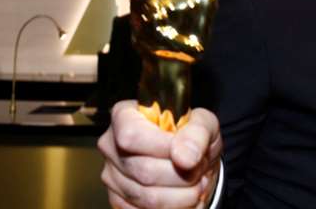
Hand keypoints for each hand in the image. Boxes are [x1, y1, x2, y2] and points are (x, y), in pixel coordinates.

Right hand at [98, 100, 221, 208]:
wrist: (192, 163)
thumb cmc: (192, 138)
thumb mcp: (204, 124)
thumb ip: (197, 133)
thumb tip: (185, 157)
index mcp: (125, 116)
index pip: (131, 135)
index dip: (162, 147)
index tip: (187, 152)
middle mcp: (111, 145)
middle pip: (143, 170)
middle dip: (182, 174)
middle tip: (199, 168)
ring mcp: (111, 176)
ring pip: (148, 196)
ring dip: (182, 194)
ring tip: (195, 182)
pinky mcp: (117, 201)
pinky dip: (174, 207)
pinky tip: (184, 195)